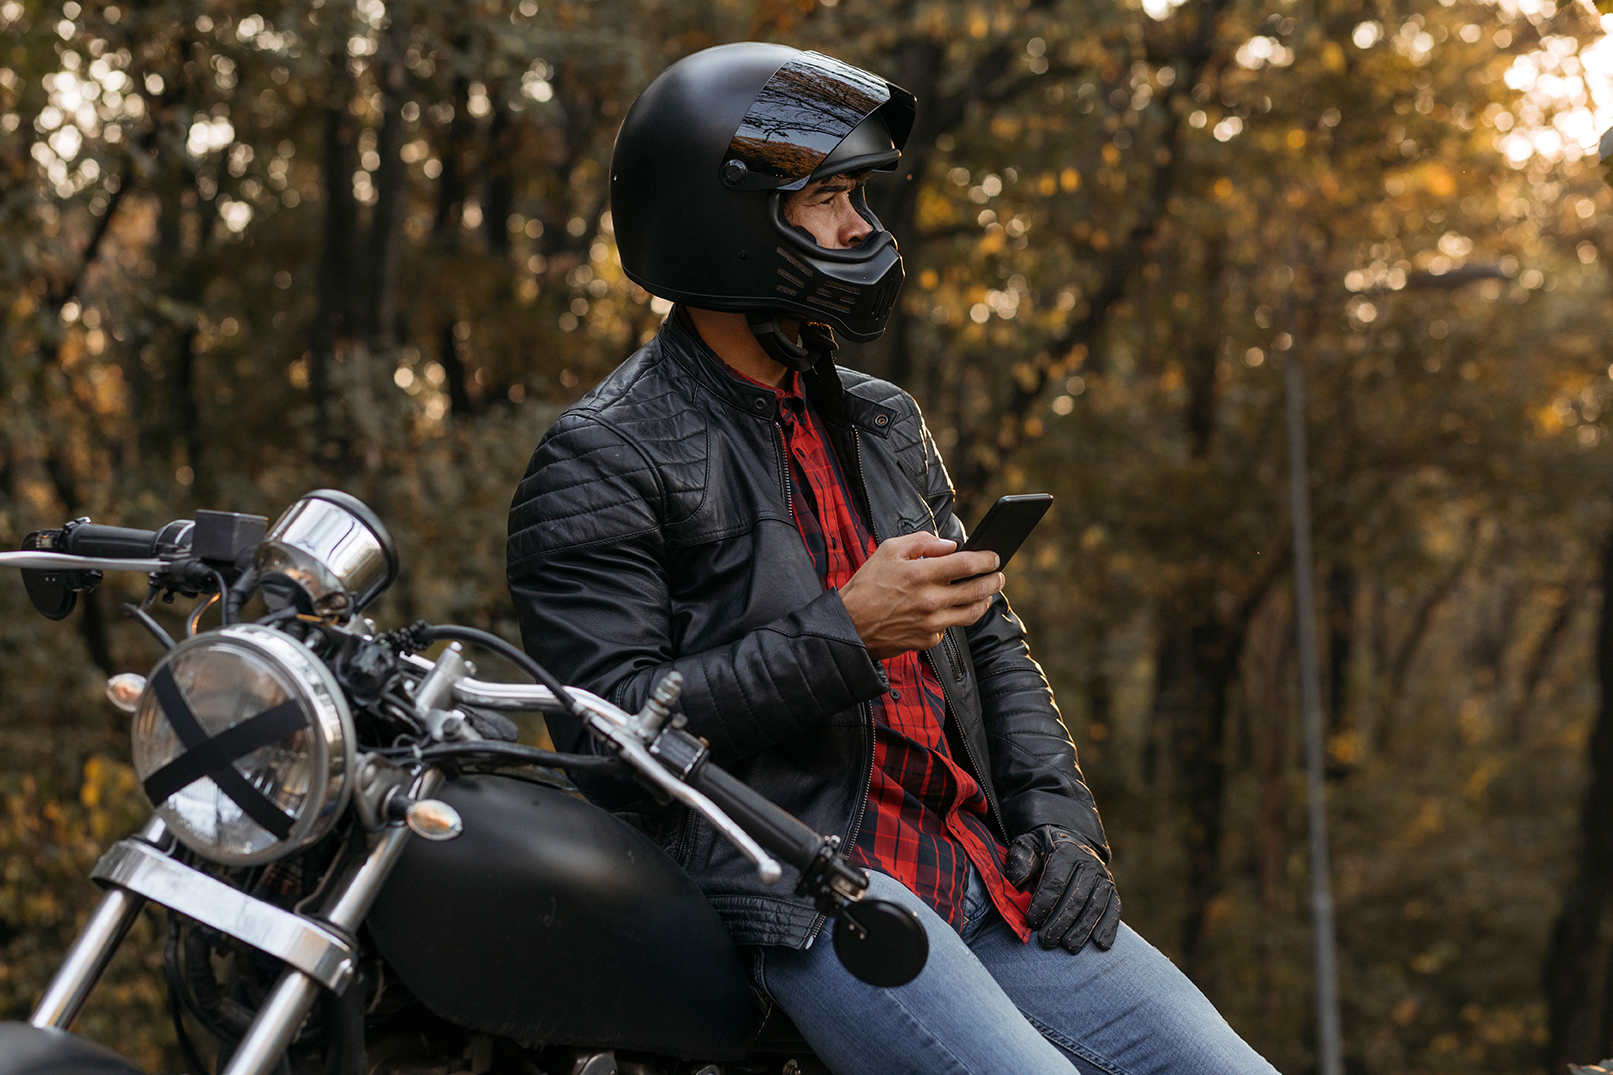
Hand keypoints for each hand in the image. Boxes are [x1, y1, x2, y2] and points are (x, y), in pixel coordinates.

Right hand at [838, 532, 1002, 660]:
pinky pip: (949, 628)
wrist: (848, 626)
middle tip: (999, 575)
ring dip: (984, 601)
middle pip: (978, 591)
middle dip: (995, 580)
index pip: (967, 565)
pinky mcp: (927, 640)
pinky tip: (948, 609)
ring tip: (986, 594)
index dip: (986, 559)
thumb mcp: (887, 551)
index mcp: (921, 574)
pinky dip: (952, 617)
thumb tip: (949, 545)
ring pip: (971, 613)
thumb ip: (921, 542)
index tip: (993, 557)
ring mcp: (931, 623)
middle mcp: (930, 600)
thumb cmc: (866, 586)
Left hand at [1005, 824, 1121, 953]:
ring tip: (1069, 947)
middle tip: (1046, 941)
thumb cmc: (1042, 849)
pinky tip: (1100, 944)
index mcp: (1065, 852)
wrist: (1071, 842)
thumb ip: (1020, 860)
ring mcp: (1103, 877)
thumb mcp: (1026, 845)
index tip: (1031, 922)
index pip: (1055, 881)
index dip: (1043, 904)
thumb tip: (1017, 882)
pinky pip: (1114, 909)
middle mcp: (1088, 863)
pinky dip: (1108, 927)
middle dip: (1060, 922)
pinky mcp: (1112, 890)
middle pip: (1076, 897)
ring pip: (1095, 906)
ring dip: (1082, 929)